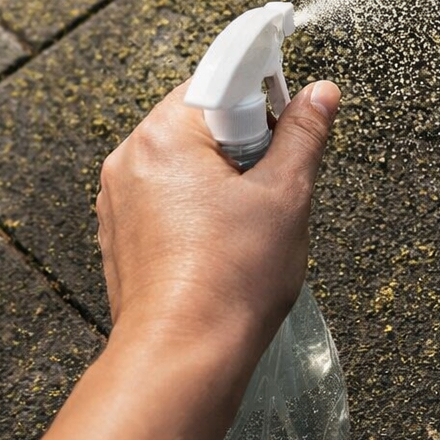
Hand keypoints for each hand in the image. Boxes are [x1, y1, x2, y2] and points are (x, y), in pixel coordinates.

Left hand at [31, 78, 339, 439]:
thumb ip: (303, 135)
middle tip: (272, 186)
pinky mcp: (121, 236)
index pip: (218, 81)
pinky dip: (199, 210)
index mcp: (163, 137)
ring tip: (249, 224)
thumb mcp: (285, 197)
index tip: (290, 117)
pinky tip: (225, 246)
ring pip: (184, 164)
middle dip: (244, 144)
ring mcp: (119, 201)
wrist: (182, 358)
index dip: (263, 96)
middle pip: (199, 122)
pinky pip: (166, 201)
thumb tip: (320, 94)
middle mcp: (130, 160)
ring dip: (223, 179)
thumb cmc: (230, 282)